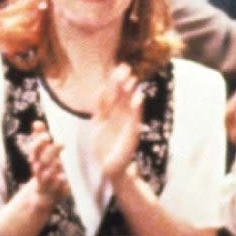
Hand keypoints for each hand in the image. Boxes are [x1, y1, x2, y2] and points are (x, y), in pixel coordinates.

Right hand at [23, 123, 69, 203]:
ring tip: (59, 161)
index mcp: (36, 160)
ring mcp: (47, 183)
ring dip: (53, 168)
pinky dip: (59, 184)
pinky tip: (63, 178)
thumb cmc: (44, 170)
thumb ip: (40, 138)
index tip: (48, 136)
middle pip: (43, 160)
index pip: (34, 150)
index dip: (39, 143)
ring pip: (46, 175)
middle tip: (62, 142)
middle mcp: (39, 171)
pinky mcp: (55, 193)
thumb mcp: (42, 154)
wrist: (42, 195)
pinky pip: (56, 189)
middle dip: (51, 152)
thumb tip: (36, 122)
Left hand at [92, 64, 143, 180]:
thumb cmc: (103, 146)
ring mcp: (127, 124)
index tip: (117, 67)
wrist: (109, 167)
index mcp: (111, 112)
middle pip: (122, 96)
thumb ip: (101, 108)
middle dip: (123, 83)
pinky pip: (135, 119)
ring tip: (132, 80)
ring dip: (131, 93)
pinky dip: (136, 109)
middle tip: (125, 68)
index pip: (113, 93)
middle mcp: (121, 116)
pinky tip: (137, 99)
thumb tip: (101, 89)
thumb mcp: (98, 124)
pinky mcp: (132, 134)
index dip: (115, 81)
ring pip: (129, 105)